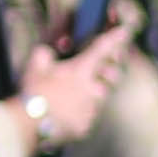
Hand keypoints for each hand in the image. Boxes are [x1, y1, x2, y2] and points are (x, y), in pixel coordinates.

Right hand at [24, 26, 136, 148]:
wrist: (32, 124)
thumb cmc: (34, 93)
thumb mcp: (35, 66)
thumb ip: (45, 55)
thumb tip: (48, 53)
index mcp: (81, 70)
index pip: (102, 49)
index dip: (115, 38)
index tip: (125, 31)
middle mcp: (93, 89)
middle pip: (112, 77)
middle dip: (109, 73)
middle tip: (101, 71)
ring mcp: (92, 108)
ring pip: (99, 99)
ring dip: (90, 95)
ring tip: (70, 96)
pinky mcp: (86, 125)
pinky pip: (87, 116)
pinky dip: (78, 113)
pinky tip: (63, 114)